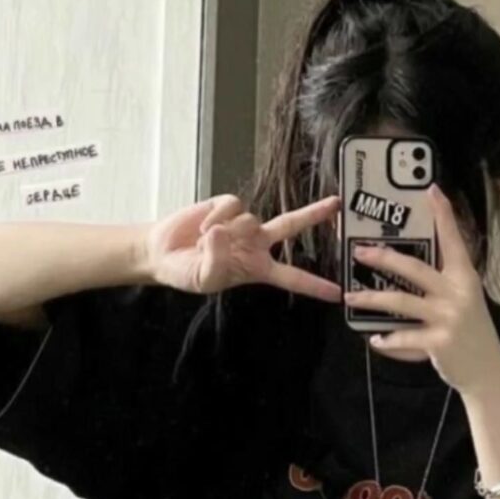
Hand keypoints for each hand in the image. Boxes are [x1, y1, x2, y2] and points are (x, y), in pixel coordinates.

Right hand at [145, 194, 341, 302]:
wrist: (162, 253)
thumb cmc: (187, 272)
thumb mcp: (204, 279)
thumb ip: (216, 260)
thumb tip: (222, 231)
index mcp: (257, 268)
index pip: (292, 278)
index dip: (314, 286)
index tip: (337, 293)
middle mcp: (256, 243)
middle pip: (291, 226)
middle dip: (314, 214)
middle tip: (336, 204)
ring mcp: (242, 223)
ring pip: (251, 218)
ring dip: (228, 230)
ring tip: (204, 242)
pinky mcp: (226, 205)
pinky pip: (232, 205)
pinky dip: (217, 216)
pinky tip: (202, 227)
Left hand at [344, 183, 499, 395]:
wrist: (487, 371)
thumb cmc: (471, 334)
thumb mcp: (465, 301)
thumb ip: (444, 283)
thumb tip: (410, 267)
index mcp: (465, 278)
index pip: (453, 240)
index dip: (443, 214)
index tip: (431, 190)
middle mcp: (458, 292)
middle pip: (415, 267)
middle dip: (383, 257)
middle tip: (359, 252)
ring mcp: (449, 317)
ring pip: (401, 301)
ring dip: (371, 299)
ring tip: (351, 298)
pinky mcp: (439, 341)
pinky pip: (403, 336)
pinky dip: (386, 339)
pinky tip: (375, 339)